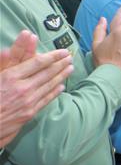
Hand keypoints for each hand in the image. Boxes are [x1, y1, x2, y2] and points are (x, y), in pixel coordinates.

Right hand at [0, 31, 73, 145]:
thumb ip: (1, 64)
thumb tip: (6, 51)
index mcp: (11, 77)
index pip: (38, 62)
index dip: (52, 56)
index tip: (62, 51)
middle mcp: (22, 88)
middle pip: (47, 73)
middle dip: (60, 63)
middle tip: (70, 57)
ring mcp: (28, 101)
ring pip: (49, 85)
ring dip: (62, 75)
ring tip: (70, 68)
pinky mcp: (29, 113)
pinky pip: (46, 99)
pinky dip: (55, 91)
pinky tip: (61, 86)